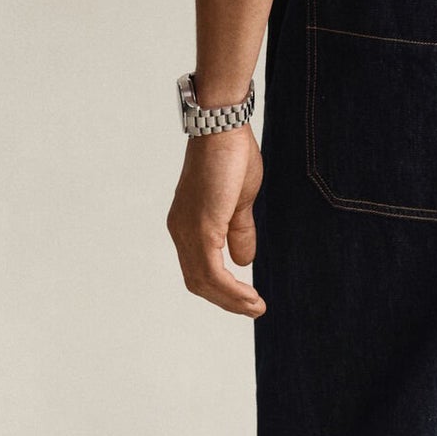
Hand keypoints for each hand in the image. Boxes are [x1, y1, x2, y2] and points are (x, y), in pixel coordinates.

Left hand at [166, 123, 266, 317]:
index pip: (199, 267)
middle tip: (253, 308)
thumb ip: (240, 231)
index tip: (245, 298)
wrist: (222, 126)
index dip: (221, 288)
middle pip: (197, 281)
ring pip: (203, 282)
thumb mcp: (240, 201)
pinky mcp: (201, 228)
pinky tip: (250, 296)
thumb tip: (244, 261)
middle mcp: (181, 230)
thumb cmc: (232, 154)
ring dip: (231, 300)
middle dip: (226, 301)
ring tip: (256, 307)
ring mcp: (188, 230)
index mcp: (187, 223)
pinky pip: (213, 272)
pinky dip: (231, 290)